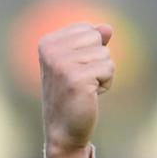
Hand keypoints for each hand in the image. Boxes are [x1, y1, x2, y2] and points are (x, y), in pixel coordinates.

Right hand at [39, 23, 113, 157]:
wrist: (64, 130)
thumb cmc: (74, 94)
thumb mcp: (80, 63)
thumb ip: (93, 43)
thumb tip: (107, 27)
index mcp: (48, 42)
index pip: (89, 29)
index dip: (92, 50)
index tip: (77, 69)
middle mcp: (51, 50)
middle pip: (98, 39)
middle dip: (99, 60)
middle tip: (83, 80)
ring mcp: (62, 64)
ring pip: (106, 55)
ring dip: (103, 73)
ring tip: (86, 88)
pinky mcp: (77, 78)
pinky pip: (109, 69)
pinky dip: (106, 83)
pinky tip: (91, 95)